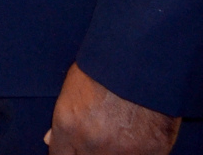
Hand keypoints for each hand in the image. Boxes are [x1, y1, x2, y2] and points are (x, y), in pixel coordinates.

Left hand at [46, 64, 178, 153]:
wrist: (144, 56)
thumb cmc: (106, 64)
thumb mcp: (73, 85)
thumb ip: (62, 119)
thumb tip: (50, 140)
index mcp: (68, 125)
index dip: (68, 153)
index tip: (75, 149)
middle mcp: (92, 143)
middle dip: (88, 152)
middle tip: (99, 136)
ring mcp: (123, 151)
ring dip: (114, 152)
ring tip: (119, 135)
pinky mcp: (152, 152)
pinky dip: (138, 152)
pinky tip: (138, 138)